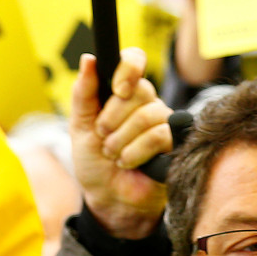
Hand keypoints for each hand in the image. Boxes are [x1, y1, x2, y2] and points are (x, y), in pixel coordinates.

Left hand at [70, 48, 170, 240]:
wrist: (107, 196)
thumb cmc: (94, 162)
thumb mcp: (79, 125)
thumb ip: (84, 93)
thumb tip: (89, 59)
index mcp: (124, 94)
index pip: (134, 61)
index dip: (129, 69)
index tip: (116, 89)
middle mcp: (148, 105)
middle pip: (140, 92)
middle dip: (113, 118)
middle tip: (103, 136)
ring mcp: (165, 124)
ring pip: (149, 116)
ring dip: (122, 140)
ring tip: (114, 155)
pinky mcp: (177, 145)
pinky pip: (161, 136)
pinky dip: (136, 152)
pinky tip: (129, 162)